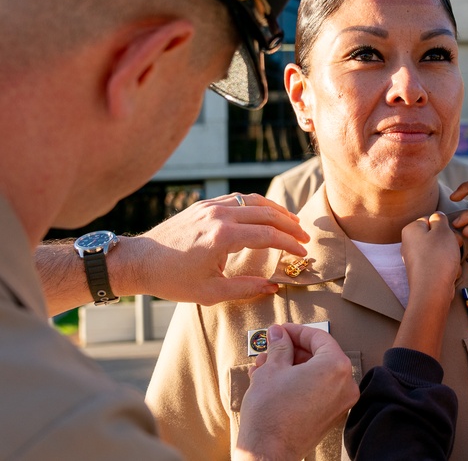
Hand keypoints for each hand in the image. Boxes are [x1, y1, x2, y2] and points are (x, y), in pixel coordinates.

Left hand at [125, 193, 309, 304]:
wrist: (138, 261)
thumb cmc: (172, 280)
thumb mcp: (210, 292)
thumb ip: (245, 288)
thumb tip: (274, 286)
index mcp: (222, 237)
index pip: (268, 236)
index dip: (290, 244)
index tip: (303, 253)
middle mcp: (219, 215)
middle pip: (266, 214)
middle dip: (290, 225)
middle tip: (305, 237)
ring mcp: (211, 206)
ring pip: (254, 201)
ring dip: (277, 211)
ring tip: (292, 222)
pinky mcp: (204, 204)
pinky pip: (238, 198)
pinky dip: (257, 205)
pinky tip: (266, 214)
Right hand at [235, 324, 357, 460]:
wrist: (267, 452)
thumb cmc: (271, 413)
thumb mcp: (272, 369)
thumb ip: (280, 346)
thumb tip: (279, 334)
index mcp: (336, 367)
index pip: (319, 338)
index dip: (296, 332)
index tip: (281, 331)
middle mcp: (345, 385)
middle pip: (319, 356)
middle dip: (291, 351)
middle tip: (271, 347)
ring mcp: (340, 403)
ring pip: (315, 374)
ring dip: (290, 367)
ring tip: (265, 366)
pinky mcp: (330, 417)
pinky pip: (316, 390)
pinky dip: (298, 382)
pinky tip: (273, 381)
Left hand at [401, 212, 461, 302]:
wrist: (432, 290)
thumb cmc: (437, 258)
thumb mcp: (443, 230)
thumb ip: (440, 219)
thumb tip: (437, 216)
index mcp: (411, 230)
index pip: (430, 219)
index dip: (444, 226)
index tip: (450, 233)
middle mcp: (409, 244)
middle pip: (435, 236)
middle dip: (449, 241)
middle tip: (454, 246)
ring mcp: (416, 259)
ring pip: (439, 251)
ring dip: (450, 255)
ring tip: (452, 262)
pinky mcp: (422, 272)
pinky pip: (438, 265)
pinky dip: (446, 268)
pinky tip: (449, 273)